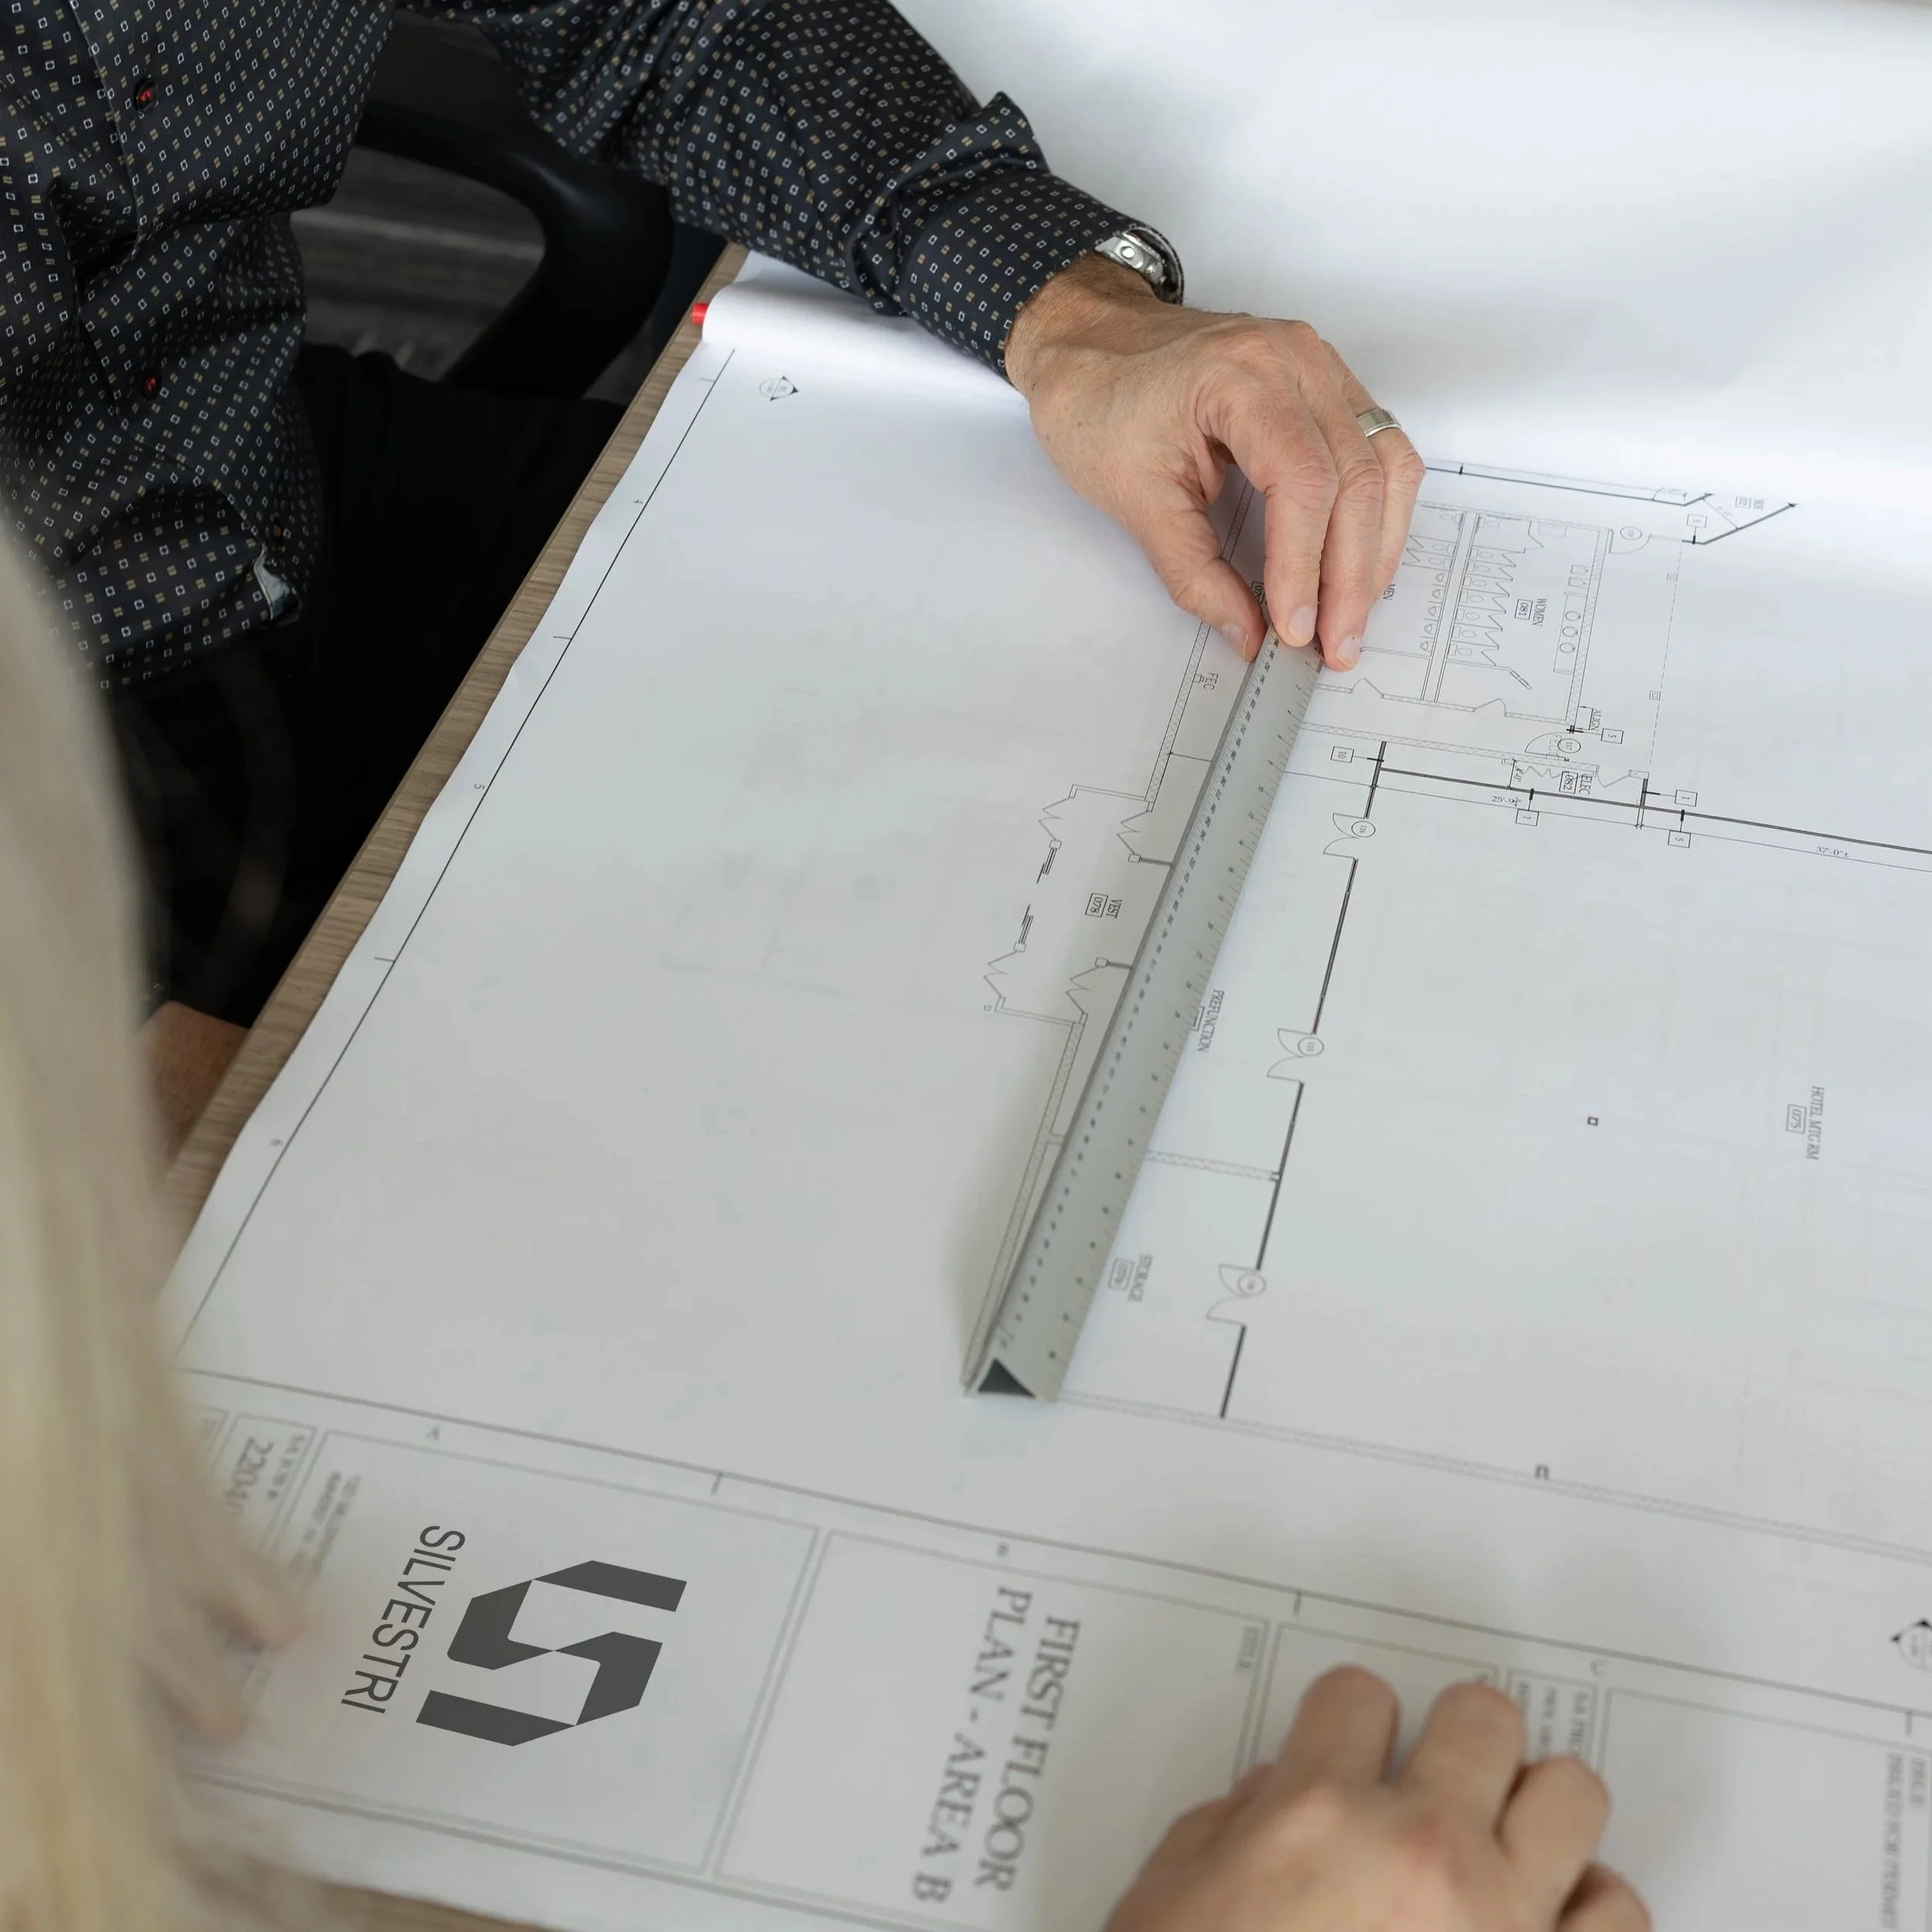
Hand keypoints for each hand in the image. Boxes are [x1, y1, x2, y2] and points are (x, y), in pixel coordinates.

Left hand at [1004, 257, 1424, 667]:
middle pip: (1358, 477)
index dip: (1305, 565)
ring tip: (1351, 616)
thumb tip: (1245, 630)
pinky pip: (1378, 447)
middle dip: (1351, 574)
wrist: (1089, 340)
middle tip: (1335, 644)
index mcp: (1242, 376)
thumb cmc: (1098, 400)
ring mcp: (1319, 366)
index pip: (1303, 480)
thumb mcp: (1132, 497)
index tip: (1293, 627)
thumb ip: (1192, 572)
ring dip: (1376, 549)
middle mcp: (1296, 360)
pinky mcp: (1325, 383)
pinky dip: (1376, 512)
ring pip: (1386, 464)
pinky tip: (1359, 561)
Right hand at [1106, 1668, 1646, 1931]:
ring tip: (1504, 1847)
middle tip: (1437, 1778)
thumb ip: (1227, 1829)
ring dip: (1536, 1814)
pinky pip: (1618, 1915)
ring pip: (1572, 1798)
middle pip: (1483, 1720)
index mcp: (1318, 1819)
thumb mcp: (1170, 1902)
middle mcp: (1421, 1854)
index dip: (1346, 1722)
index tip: (1346, 1748)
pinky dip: (1588, 1913)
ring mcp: (1503, 1925)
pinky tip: (1545, 1925)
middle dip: (1456, 1740)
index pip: (1359, 1696)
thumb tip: (1271, 1796)